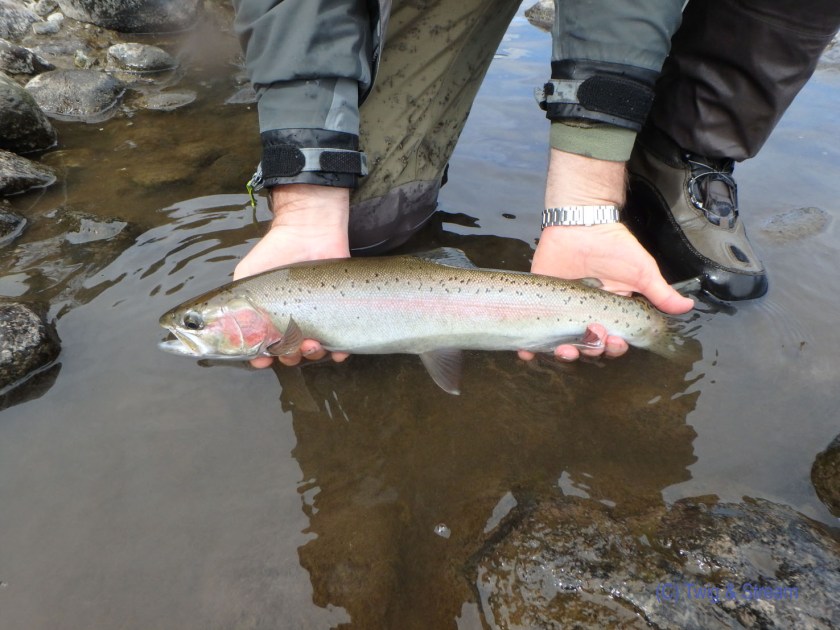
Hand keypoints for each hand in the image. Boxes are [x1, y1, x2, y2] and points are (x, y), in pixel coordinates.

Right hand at [234, 184, 351, 367]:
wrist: (308, 232)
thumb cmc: (274, 252)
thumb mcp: (246, 277)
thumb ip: (232, 302)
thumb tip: (217, 327)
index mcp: (271, 318)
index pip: (266, 347)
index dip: (263, 357)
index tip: (262, 358)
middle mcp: (294, 322)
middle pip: (291, 353)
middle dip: (290, 356)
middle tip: (290, 348)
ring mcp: (317, 318)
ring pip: (315, 350)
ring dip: (312, 355)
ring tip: (311, 344)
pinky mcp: (339, 311)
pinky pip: (343, 340)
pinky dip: (341, 351)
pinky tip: (338, 351)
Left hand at [519, 222, 694, 360]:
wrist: (581, 223)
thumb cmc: (614, 246)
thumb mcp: (641, 271)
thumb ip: (660, 292)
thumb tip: (688, 308)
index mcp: (610, 314)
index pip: (612, 342)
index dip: (614, 348)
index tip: (616, 341)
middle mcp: (585, 317)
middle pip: (587, 347)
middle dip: (591, 350)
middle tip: (593, 338)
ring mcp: (561, 313)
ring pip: (561, 345)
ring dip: (564, 354)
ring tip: (565, 350)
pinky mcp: (539, 303)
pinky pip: (532, 331)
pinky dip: (527, 348)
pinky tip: (526, 353)